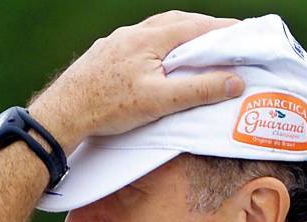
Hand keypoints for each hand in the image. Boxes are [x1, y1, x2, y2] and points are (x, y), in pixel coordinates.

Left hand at [30, 11, 244, 152]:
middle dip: (202, 28)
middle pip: (176, 22)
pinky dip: (156, 45)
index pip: (195, 26)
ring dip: (178, 35)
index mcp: (150, 38)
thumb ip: (198, 90)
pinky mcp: (105, 54)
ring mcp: (116, 42)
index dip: (222, 29)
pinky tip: (156, 60)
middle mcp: (132, 33)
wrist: (64, 113)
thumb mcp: (159, 101)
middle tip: (222, 40)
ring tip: (193, 49)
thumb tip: (234, 82)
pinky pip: (138, 42)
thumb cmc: (109, 107)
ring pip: (154, 31)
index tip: (242, 33)